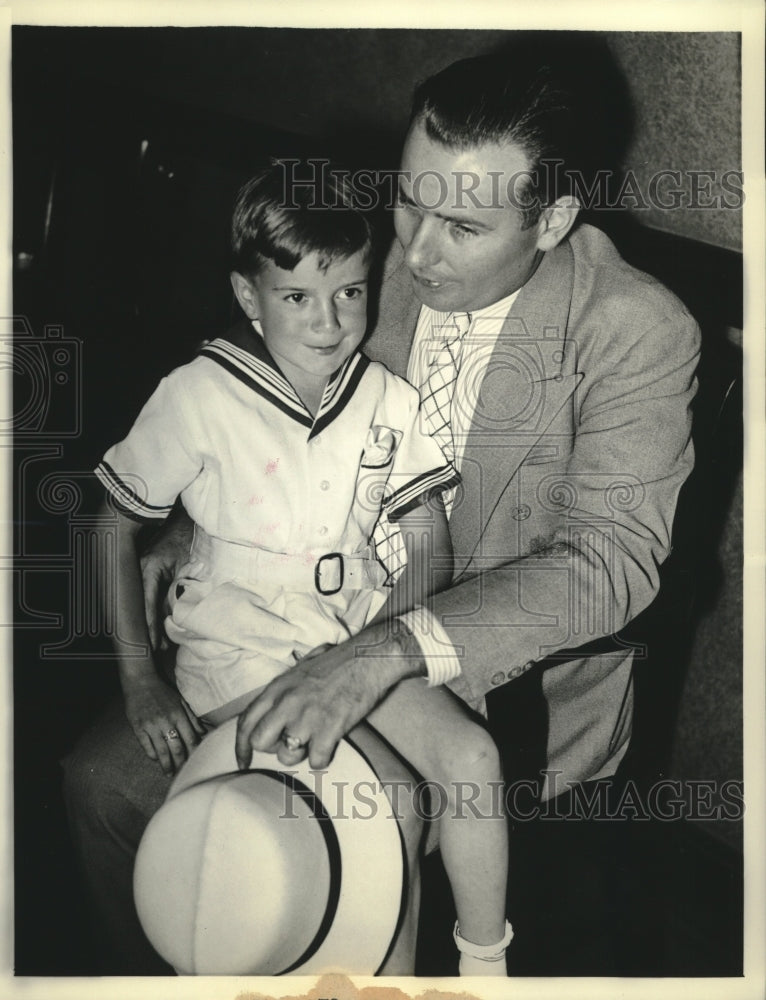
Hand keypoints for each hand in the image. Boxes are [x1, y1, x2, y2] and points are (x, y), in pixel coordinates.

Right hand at [123, 673, 204, 774]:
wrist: (141, 681)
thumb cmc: (163, 691)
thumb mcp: (181, 700)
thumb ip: (192, 717)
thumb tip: (203, 732)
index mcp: (179, 715)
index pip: (190, 739)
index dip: (194, 753)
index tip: (196, 762)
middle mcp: (166, 721)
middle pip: (177, 748)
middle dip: (181, 763)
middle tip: (183, 773)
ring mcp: (151, 726)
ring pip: (162, 751)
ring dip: (166, 765)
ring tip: (169, 773)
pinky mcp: (138, 728)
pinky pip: (146, 746)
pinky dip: (152, 755)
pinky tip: (156, 759)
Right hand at [140, 509, 193, 650]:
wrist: (181, 519)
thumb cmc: (184, 537)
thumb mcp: (185, 562)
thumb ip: (182, 585)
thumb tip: (181, 609)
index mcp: (149, 569)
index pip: (147, 604)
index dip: (151, 625)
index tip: (154, 643)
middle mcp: (142, 573)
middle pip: (145, 607)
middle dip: (152, 629)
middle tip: (159, 649)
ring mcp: (144, 573)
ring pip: (149, 603)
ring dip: (156, 621)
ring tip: (164, 642)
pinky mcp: (151, 573)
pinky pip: (153, 595)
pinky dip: (158, 609)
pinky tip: (165, 623)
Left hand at [235, 624, 421, 769]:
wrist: (368, 658)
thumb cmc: (338, 661)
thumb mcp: (300, 670)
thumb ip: (283, 691)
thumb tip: (273, 710)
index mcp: (277, 688)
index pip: (245, 722)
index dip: (241, 746)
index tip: (244, 761)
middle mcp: (286, 703)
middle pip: (261, 742)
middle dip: (273, 747)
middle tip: (290, 741)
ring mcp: (307, 717)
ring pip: (286, 756)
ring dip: (300, 754)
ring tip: (315, 739)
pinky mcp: (329, 729)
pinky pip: (316, 761)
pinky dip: (323, 757)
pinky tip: (331, 743)